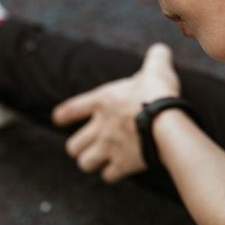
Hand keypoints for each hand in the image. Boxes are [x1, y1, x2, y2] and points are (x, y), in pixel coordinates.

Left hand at [52, 43, 180, 182]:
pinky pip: (108, 176)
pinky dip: (112, 174)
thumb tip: (161, 48)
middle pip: (73, 146)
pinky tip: (119, 170)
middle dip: (79, 148)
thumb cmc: (158, 93)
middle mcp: (100, 127)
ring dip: (92, 162)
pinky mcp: (122, 165)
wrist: (166, 122)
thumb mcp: (157, 68)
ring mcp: (109, 148)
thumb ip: (156, 57)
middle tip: (89, 145)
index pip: (70, 110)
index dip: (62, 116)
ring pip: (85, 163)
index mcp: (102, 101)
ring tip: (100, 160)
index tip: (58, 119)